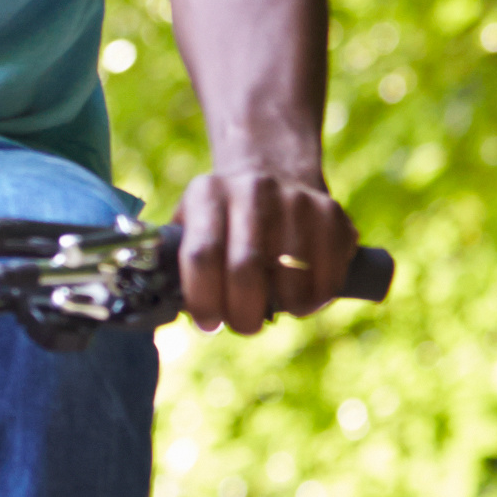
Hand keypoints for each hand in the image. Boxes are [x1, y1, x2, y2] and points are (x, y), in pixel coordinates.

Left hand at [171, 161, 354, 334]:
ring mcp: (296, 199)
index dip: (203, 300)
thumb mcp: (191, 224)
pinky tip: (303, 298)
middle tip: (244, 324)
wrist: (275, 172)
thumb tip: (164, 306)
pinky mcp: (331, 213)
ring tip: (276, 306)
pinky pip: (327, 276)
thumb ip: (174, 264)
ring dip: (284, 309)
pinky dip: (315, 300)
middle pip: (245, 270)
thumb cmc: (224, 220)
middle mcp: (252, 189)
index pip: (201, 255)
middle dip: (243, 314)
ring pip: (292, 279)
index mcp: (207, 194)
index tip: (208, 323)